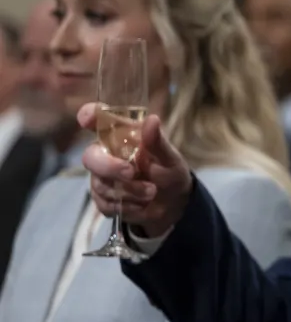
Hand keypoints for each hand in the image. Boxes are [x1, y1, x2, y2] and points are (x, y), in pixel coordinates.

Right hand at [78, 104, 192, 237]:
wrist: (174, 203)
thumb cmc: (170, 172)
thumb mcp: (170, 158)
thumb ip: (158, 141)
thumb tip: (152, 119)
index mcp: (122, 136)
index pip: (98, 120)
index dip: (88, 115)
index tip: (86, 119)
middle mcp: (106, 154)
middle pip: (90, 157)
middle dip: (110, 167)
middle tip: (131, 173)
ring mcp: (102, 177)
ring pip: (100, 184)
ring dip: (129, 191)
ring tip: (151, 192)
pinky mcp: (102, 199)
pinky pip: (104, 203)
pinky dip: (126, 206)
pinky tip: (141, 204)